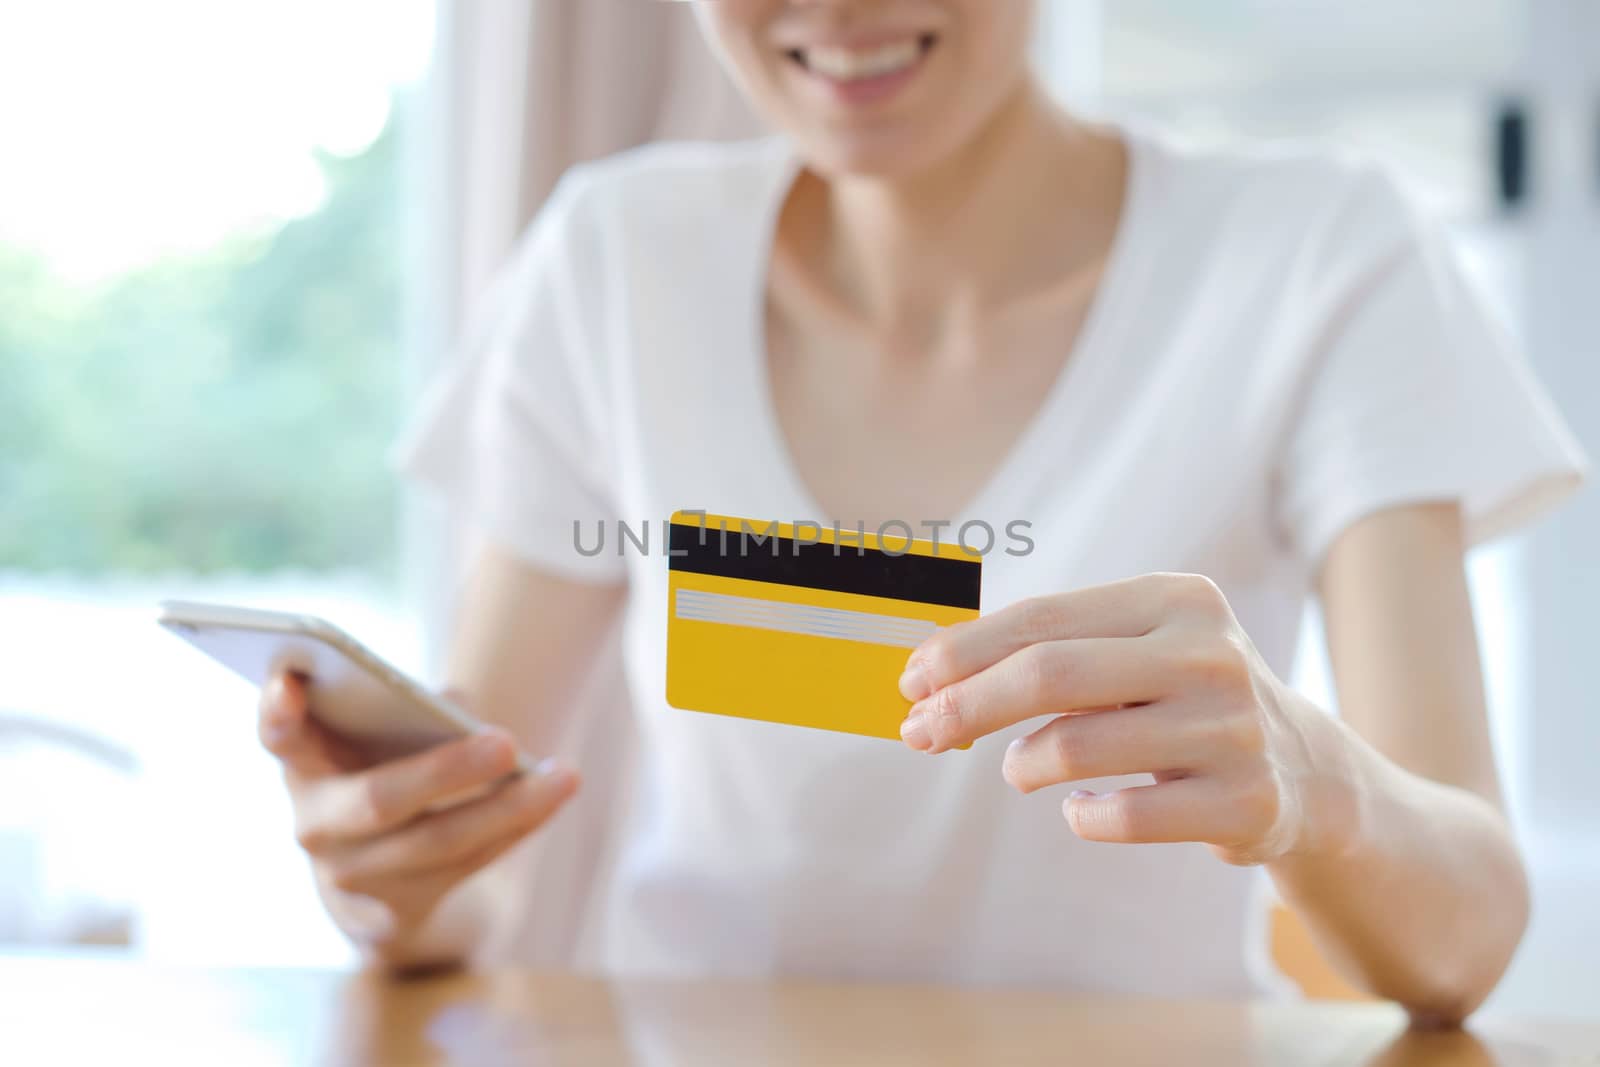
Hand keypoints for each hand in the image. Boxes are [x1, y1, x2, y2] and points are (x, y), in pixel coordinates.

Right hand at [257, 671, 578, 950]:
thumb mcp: (376, 735)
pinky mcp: (393, 912)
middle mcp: (317, 824)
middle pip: (381, 800)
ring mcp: (353, 876)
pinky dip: (515, 828)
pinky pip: (467, 866)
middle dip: (447, 772)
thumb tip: (456, 708)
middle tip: (506, 741)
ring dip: (509, 808)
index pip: (279, 734)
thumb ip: (404, 706)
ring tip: (563, 775)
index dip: (278, 709)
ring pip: (439, 842)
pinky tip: (554, 795)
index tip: (292, 683)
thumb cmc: (376, 769)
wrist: (365, 877)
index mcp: (303, 764)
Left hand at [897, 573, 1352, 865]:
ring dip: (1026, 763)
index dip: (963, 652)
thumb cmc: (1181, 699)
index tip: (911, 682)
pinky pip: (1121, 815)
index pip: (1042, 619)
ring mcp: (1233, 728)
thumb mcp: (1137, 650)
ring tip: (1023, 769)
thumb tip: (930, 677)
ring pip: (1076, 746)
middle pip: (1049, 674)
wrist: (1304, 771)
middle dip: (965, 705)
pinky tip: (1083, 809)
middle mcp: (1210, 653)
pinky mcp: (1245, 802)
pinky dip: (1083, 815)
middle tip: (919, 734)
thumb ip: (1051, 650)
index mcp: (1177, 599)